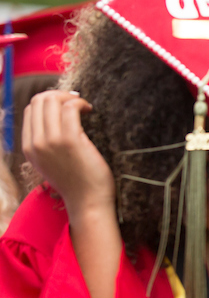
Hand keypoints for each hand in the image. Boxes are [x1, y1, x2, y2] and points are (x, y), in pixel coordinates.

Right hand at [22, 90, 114, 215]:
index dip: (50, 101)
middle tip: (77, 102)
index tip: (67, 105)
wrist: (87, 203)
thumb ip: (48, 143)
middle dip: (60, 95)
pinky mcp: (69, 140)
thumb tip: (58, 117)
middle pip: (39, 101)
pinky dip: (80, 103)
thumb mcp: (52, 163)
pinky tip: (89, 110)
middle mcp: (35, 143)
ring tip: (84, 106)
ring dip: (71, 97)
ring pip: (51, 100)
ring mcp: (50, 141)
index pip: (31, 110)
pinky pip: (70, 107)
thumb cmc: (78, 183)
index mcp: (29, 147)